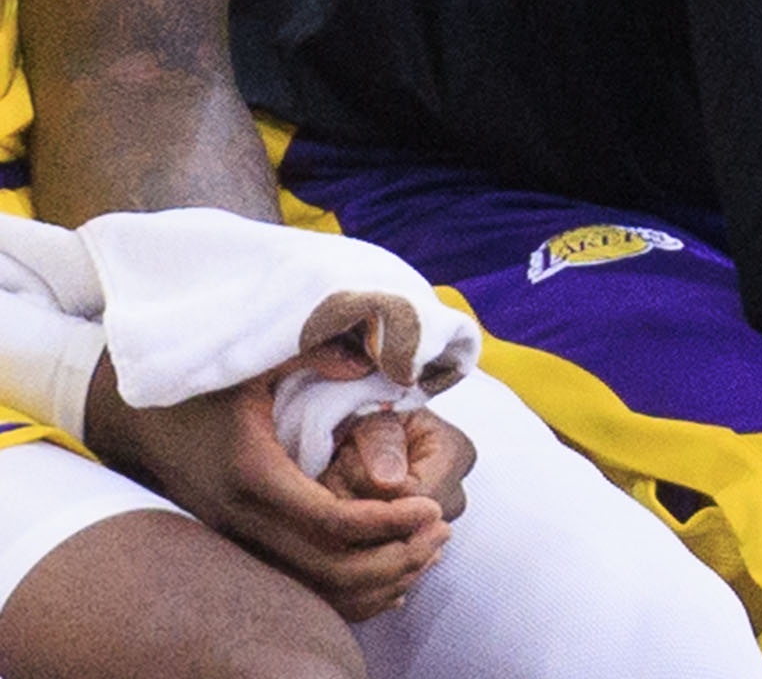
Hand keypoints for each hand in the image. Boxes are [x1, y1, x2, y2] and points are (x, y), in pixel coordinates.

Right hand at [82, 355, 447, 618]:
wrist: (141, 419)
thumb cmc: (206, 383)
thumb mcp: (258, 357)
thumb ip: (316, 350)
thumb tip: (370, 360)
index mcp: (254, 473)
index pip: (329, 522)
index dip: (386, 522)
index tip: (430, 510)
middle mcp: (242, 520)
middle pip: (327, 569)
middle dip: (391, 558)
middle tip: (439, 534)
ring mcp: (238, 541)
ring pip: (314, 588)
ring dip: (375, 580)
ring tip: (426, 552)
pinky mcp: (240, 549)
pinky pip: (298, 589)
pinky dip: (347, 592)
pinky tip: (389, 578)